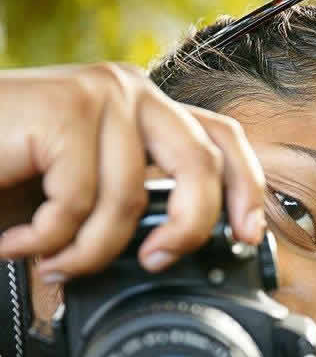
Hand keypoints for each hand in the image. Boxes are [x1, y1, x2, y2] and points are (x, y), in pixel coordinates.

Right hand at [0, 63, 265, 278]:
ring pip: (129, 200)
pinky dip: (45, 240)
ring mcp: (99, 96)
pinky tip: (18, 240)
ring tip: (50, 258)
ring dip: (86, 250)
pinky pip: (78, 203)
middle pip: (202, 164)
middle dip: (189, 228)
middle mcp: (131, 93)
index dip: (247, 189)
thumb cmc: (9, 173)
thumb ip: (133, 210)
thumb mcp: (86, 194)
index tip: (250, 239)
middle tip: (154, 263)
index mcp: (146, 112)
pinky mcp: (63, 111)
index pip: (223, 138)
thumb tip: (174, 255)